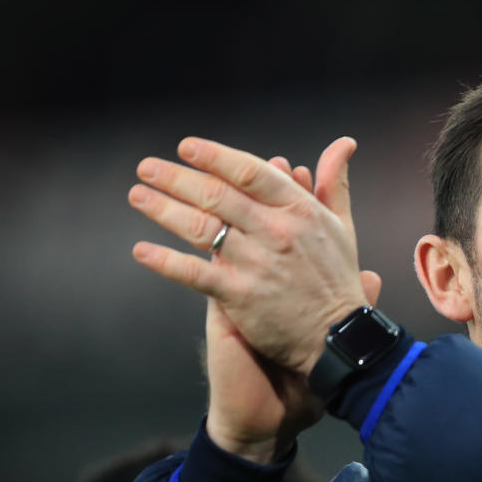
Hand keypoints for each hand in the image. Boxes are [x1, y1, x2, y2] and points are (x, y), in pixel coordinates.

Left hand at [128, 136, 375, 375]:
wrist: (338, 337)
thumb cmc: (337, 280)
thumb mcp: (342, 226)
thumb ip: (333, 183)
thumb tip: (344, 144)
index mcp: (299, 211)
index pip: (250, 172)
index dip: (214, 157)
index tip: (186, 147)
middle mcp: (276, 233)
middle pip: (216, 196)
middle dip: (176, 178)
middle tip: (147, 168)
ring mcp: (256, 264)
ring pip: (200, 228)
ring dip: (163, 209)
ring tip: (138, 196)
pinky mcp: (240, 296)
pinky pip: (195, 273)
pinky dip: (165, 261)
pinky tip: (142, 251)